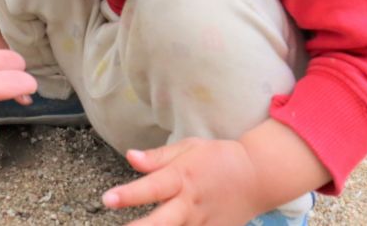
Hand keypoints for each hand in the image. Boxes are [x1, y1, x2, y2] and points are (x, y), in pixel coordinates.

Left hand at [101, 119, 329, 224]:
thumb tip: (130, 157)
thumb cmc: (218, 158)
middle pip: (163, 222)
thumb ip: (157, 158)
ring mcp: (203, 222)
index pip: (151, 188)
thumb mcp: (188, 148)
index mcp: (182, 178)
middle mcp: (190, 203)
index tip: (107, 199)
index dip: (128, 195)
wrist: (258, 176)